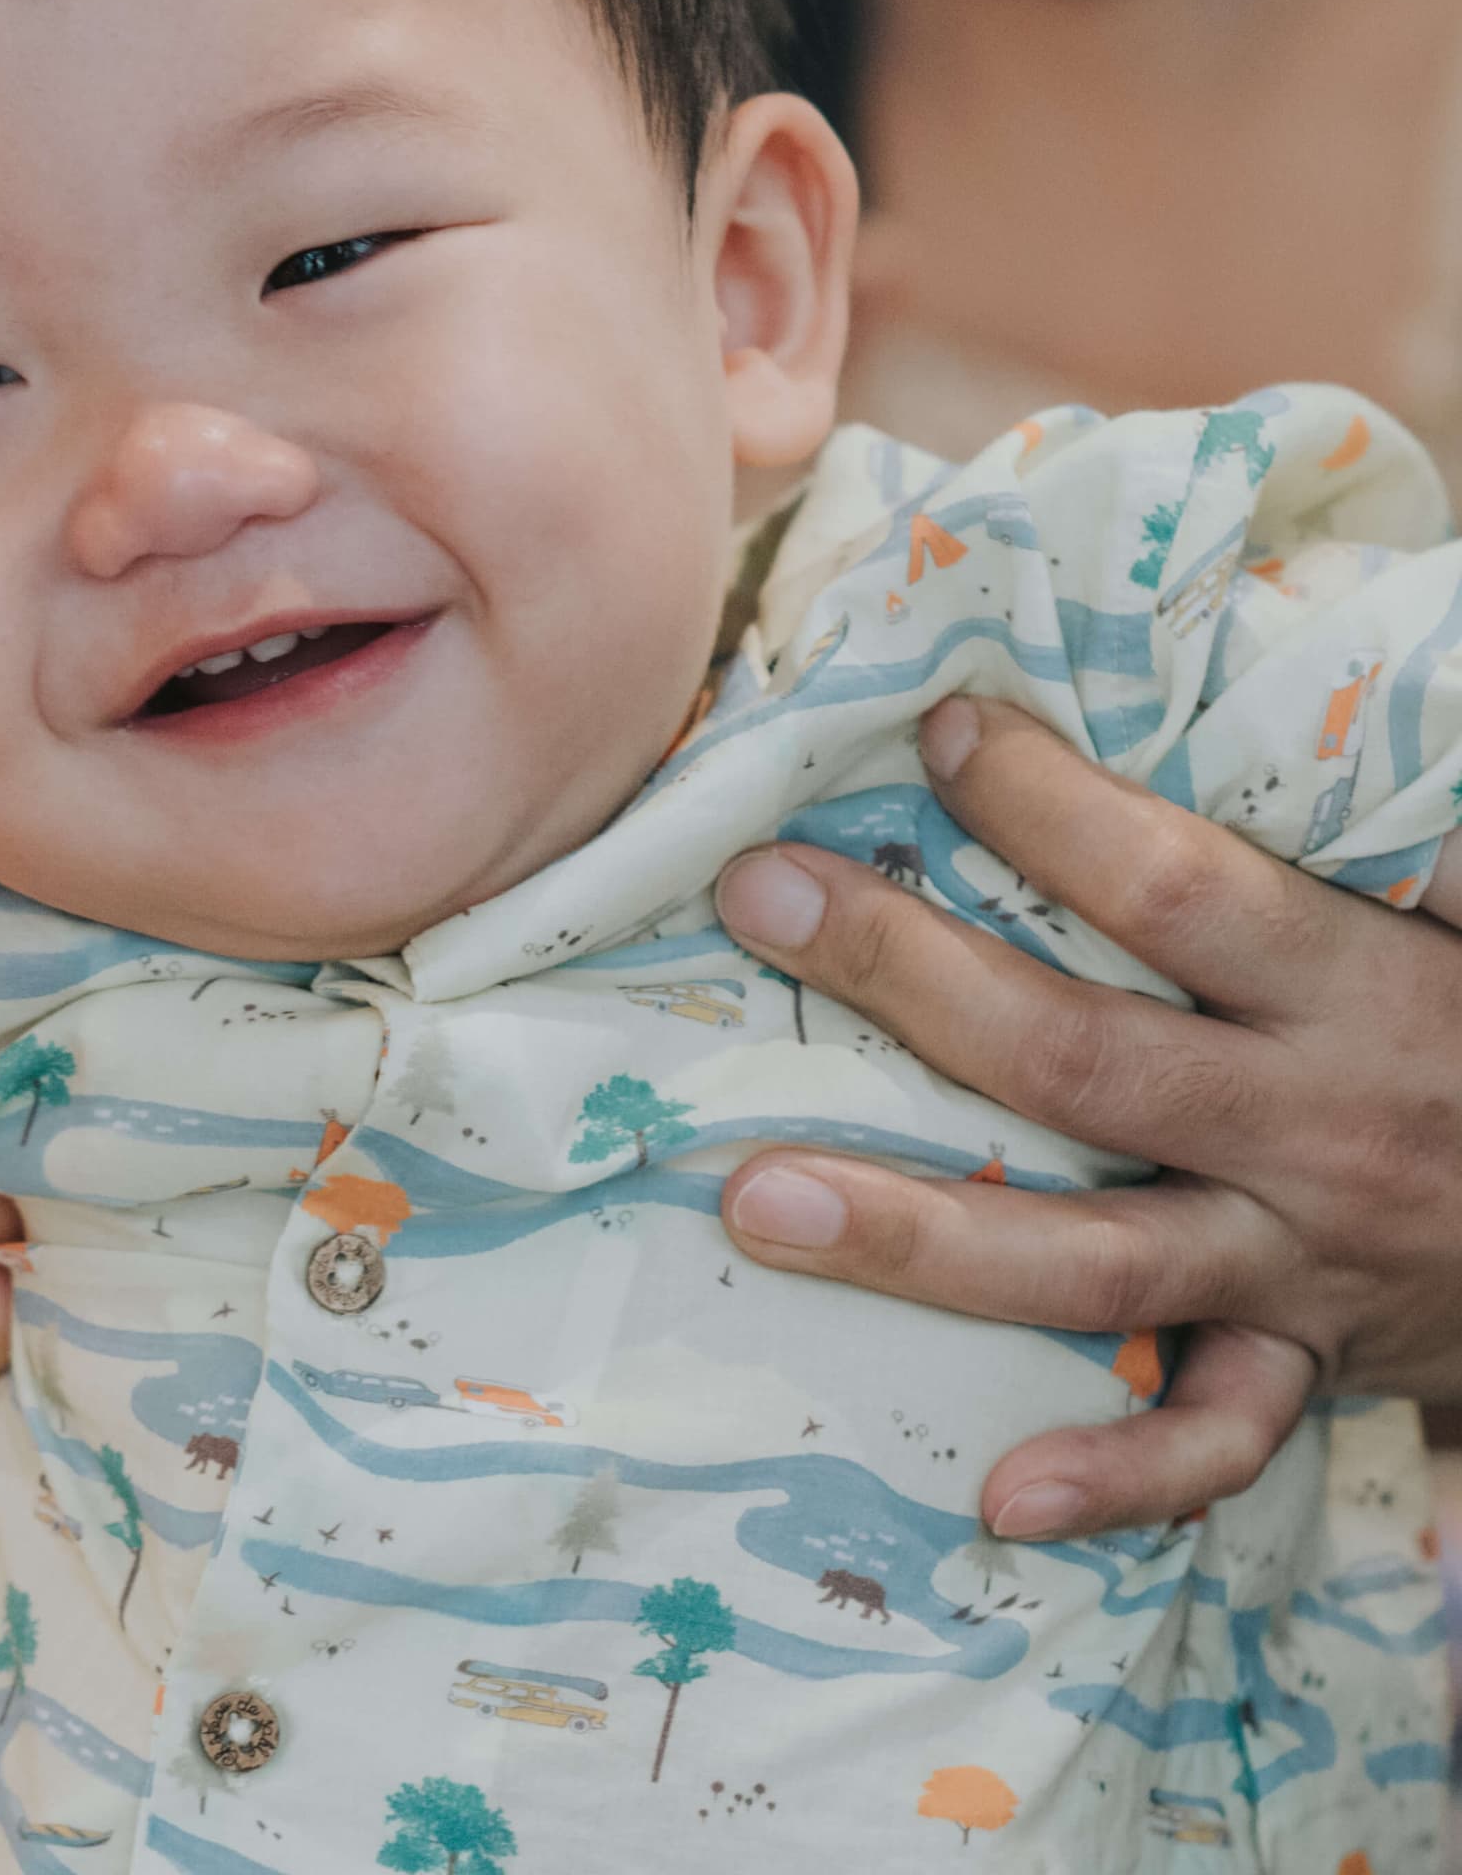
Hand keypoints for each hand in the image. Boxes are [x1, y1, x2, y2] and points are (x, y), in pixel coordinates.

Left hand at [713, 695, 1461, 1539]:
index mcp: (1355, 992)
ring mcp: (1303, 1264)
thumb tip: (1318, 649)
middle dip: (903, 973)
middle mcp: (1314, 1131)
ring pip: (1095, 1265)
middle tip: (756, 894)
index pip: (1179, 891)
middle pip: (1080, 1058)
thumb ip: (1394, 812)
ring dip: (917, 1239)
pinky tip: (997, 1497)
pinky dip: (1118, 1478)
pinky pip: (1216, 1446)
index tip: (934, 728)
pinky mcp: (1311, 1366)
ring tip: (752, 1200)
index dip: (1053, 808)